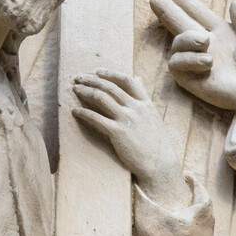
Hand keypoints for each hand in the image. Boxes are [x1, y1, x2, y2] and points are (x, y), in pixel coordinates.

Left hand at [71, 70, 186, 205]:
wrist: (160, 164)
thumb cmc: (157, 144)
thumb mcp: (153, 116)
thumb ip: (143, 97)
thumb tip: (138, 77)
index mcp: (145, 104)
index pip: (127, 80)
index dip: (110, 73)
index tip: (97, 71)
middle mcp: (136, 108)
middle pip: (110, 87)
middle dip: (91, 80)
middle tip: (78, 78)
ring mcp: (126, 119)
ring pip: (101, 98)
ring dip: (85, 91)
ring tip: (75, 89)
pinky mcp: (117, 132)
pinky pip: (96, 118)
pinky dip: (83, 113)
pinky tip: (75, 111)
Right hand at [150, 0, 235, 124]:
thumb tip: (235, 0)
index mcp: (219, 33)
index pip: (197, 13)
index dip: (186, 2)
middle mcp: (204, 45)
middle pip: (180, 23)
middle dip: (167, 10)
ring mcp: (195, 61)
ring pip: (177, 42)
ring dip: (188, 38)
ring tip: (205, 40)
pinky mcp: (189, 78)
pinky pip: (177, 64)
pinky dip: (190, 59)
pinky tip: (208, 62)